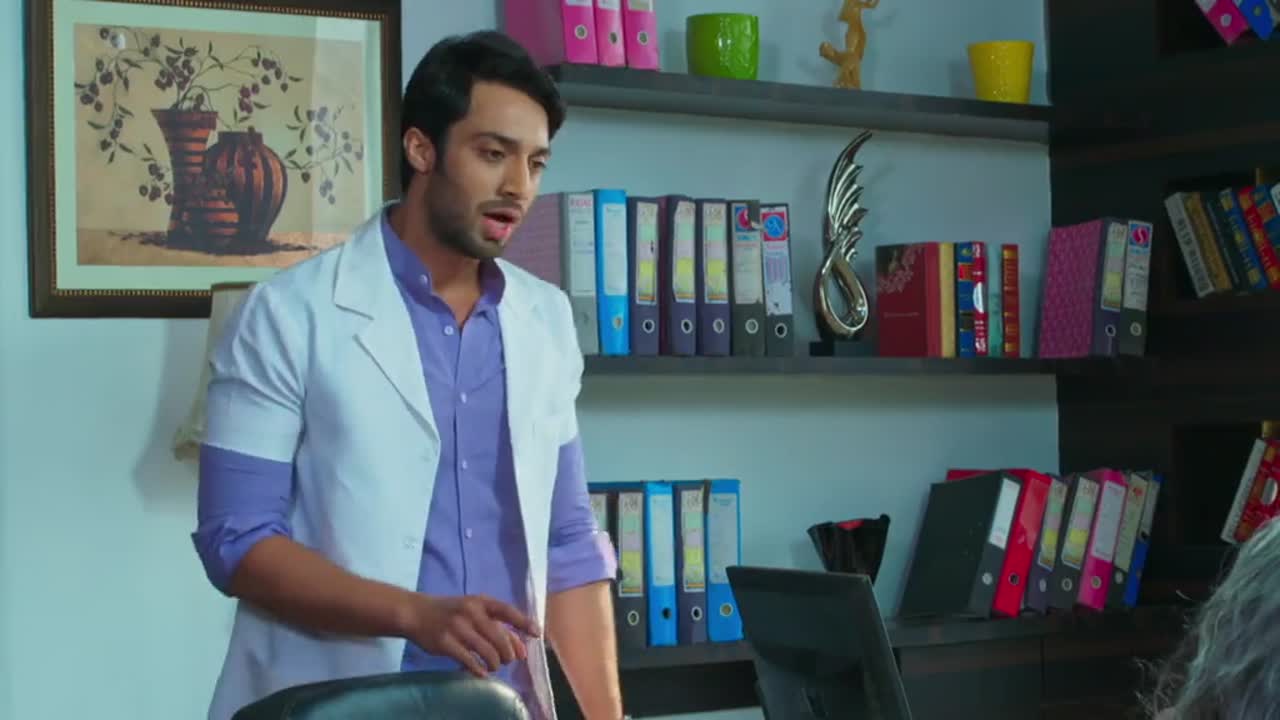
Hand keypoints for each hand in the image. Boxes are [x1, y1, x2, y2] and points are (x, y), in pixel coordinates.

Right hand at [406, 594, 540, 676]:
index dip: (524, 622)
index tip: (536, 634)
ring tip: (494, 666)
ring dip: (495, 663)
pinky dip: (479, 670)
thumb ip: (497, 626)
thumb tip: (521, 650)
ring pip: (487, 652)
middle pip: (500, 637)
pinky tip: (481, 672)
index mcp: (480, 602)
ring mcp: (458, 628)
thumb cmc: (451, 612)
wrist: (417, 613)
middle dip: (508, 653)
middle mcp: (471, 612)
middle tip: (508, 660)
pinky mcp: (446, 643)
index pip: (507, 611)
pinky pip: (469, 661)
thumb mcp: (473, 611)